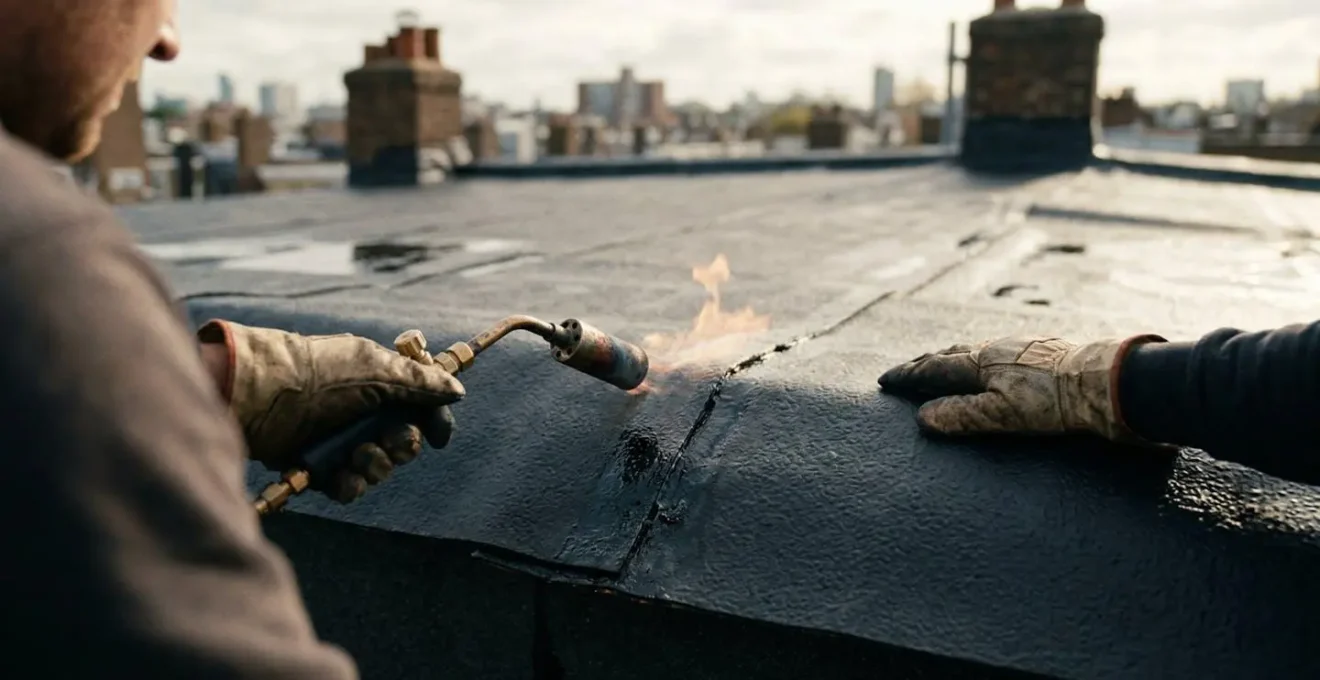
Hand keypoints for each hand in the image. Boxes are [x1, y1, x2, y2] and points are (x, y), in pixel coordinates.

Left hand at [198, 320, 465, 502]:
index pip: (419, 408)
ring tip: (358, 456)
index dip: (432, 422)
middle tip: (390, 442)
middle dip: (401, 447)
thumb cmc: (320, 373)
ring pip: (378, 467)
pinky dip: (350, 484)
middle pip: (402, 442)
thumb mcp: (377, 369)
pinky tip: (342, 475)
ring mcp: (338, 440)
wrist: (262, 393)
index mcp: (378, 383)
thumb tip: (458, 391)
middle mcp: (361, 412)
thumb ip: (421, 383)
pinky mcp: (317, 465)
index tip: (439, 436)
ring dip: (376, 466)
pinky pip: (348, 486)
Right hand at [878, 335, 1163, 441]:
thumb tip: (923, 418)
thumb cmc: (1052, 400)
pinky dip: (977, 360)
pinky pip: (995, 353)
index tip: (886, 380)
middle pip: (951, 354)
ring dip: (951, 359)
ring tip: (942, 365)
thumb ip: (960, 416)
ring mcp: (1018, 348)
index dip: (909, 376)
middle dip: (925, 363)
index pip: (933, 369)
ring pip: (974, 351)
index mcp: (980, 362)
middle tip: (906, 370)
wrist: (1103, 381)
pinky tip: (991, 366)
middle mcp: (995, 349)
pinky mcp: (1039, 352)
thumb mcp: (1000, 414)